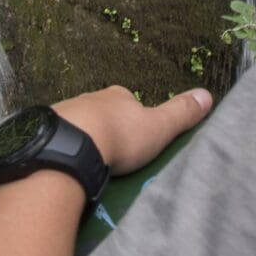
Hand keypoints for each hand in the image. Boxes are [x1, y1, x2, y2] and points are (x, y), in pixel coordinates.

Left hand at [52, 85, 212, 174]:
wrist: (71, 144)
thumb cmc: (120, 136)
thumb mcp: (158, 127)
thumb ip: (181, 113)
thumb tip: (208, 94)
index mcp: (117, 96)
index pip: (128, 103)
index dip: (133, 119)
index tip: (135, 138)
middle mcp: (89, 98)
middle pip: (101, 112)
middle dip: (106, 128)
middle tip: (111, 153)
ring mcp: (65, 112)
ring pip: (78, 124)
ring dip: (84, 138)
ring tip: (89, 160)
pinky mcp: (46, 130)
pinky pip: (59, 136)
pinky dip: (65, 146)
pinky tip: (67, 161)